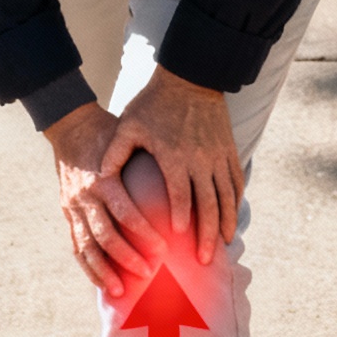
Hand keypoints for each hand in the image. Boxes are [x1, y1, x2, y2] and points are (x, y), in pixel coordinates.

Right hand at [43, 103, 161, 296]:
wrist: (71, 126)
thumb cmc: (110, 133)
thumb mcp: (128, 143)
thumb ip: (148, 164)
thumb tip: (187, 181)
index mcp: (104, 179)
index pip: (125, 213)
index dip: (143, 233)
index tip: (163, 250)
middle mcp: (85, 196)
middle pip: (105, 235)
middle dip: (126, 257)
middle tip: (148, 273)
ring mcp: (73, 207)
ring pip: (87, 246)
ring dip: (103, 271)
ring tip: (121, 290)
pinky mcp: (67, 213)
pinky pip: (76, 246)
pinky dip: (88, 267)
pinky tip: (102, 283)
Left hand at [105, 67, 240, 264]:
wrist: (190, 77)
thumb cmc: (154, 103)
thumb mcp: (129, 125)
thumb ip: (115, 152)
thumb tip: (100, 176)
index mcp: (174, 157)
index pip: (181, 196)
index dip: (181, 220)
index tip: (179, 240)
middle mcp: (200, 160)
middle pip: (209, 205)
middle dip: (208, 235)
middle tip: (206, 259)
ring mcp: (218, 155)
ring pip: (227, 197)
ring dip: (227, 223)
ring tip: (224, 245)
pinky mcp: (229, 149)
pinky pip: (236, 181)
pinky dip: (236, 202)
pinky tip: (232, 217)